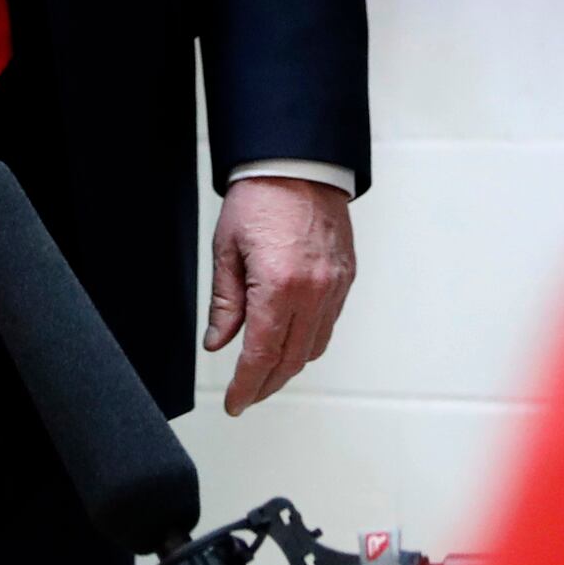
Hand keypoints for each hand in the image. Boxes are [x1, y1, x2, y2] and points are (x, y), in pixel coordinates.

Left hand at [203, 175, 354, 415]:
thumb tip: (218, 342)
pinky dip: (308, 340)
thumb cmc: (260, 196)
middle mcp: (314, 291)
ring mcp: (335, 285)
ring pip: (314, 347)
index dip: (246, 386)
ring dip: (289, 366)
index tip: (234, 403)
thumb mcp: (227, 250)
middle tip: (246, 396)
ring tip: (264, 373)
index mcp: (279, 285)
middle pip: (291, 360)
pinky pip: (329, 323)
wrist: (298, 162)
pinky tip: (289, 340)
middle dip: (267, 385)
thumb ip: (224, 303)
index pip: (262, 355)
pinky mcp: (346, 277)